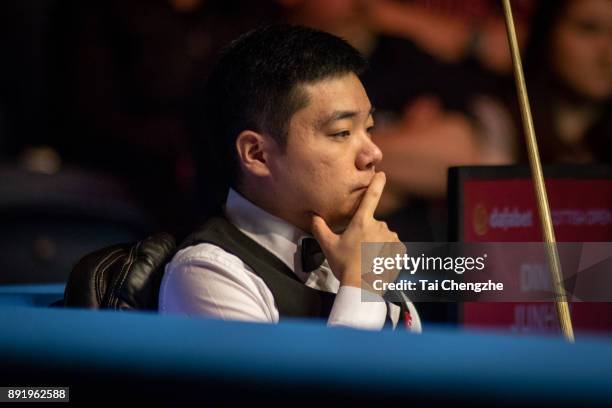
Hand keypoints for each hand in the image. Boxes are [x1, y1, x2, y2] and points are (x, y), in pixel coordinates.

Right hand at [311, 172, 401, 287]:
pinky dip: (388, 252)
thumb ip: (320, 228)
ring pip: (385, 235)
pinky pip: (395, 247)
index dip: (377, 183)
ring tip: (368, 258)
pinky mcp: (400, 251)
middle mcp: (380, 227)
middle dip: (368, 233)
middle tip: (357, 249)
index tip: (382, 174)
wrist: (362, 288)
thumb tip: (313, 216)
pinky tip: (379, 261)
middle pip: (374, 224)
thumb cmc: (345, 266)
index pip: (372, 196)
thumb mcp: (328, 246)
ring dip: (378, 243)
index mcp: (362, 222)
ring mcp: (392, 239)